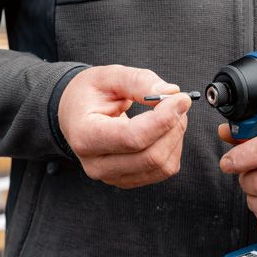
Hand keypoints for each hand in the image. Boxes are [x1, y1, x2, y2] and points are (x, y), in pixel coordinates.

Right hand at [59, 65, 191, 188]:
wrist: (75, 115)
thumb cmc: (90, 94)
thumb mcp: (109, 76)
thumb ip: (139, 81)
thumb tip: (171, 92)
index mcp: (85, 135)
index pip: (132, 137)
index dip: (163, 119)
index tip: (180, 99)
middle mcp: (96, 164)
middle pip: (151, 156)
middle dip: (173, 126)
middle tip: (177, 102)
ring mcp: (112, 176)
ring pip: (162, 166)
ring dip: (175, 136)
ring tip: (169, 113)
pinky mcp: (128, 180)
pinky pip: (163, 170)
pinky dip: (172, 147)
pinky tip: (164, 130)